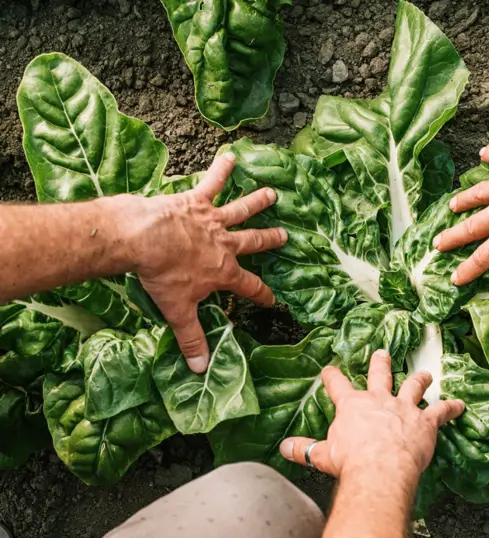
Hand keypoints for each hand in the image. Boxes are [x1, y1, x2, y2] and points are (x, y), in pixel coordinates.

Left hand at [133, 153, 286, 372]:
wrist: (144, 239)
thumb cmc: (162, 276)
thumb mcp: (178, 312)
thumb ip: (192, 339)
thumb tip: (200, 369)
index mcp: (223, 272)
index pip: (250, 287)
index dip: (263, 295)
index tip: (273, 299)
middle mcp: (225, 244)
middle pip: (253, 243)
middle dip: (269, 240)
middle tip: (284, 234)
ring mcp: (212, 220)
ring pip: (241, 210)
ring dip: (257, 202)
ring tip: (272, 193)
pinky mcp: (195, 200)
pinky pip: (212, 183)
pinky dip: (221, 169)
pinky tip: (229, 156)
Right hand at [279, 350, 463, 481]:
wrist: (379, 469)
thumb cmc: (350, 463)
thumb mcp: (321, 456)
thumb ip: (303, 449)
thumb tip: (284, 448)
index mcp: (352, 406)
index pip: (338, 385)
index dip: (332, 376)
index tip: (330, 370)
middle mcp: (379, 400)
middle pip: (379, 375)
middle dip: (380, 363)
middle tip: (383, 353)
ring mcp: (404, 409)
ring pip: (413, 387)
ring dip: (419, 379)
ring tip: (425, 374)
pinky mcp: (425, 422)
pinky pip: (441, 411)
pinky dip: (451, 408)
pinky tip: (460, 405)